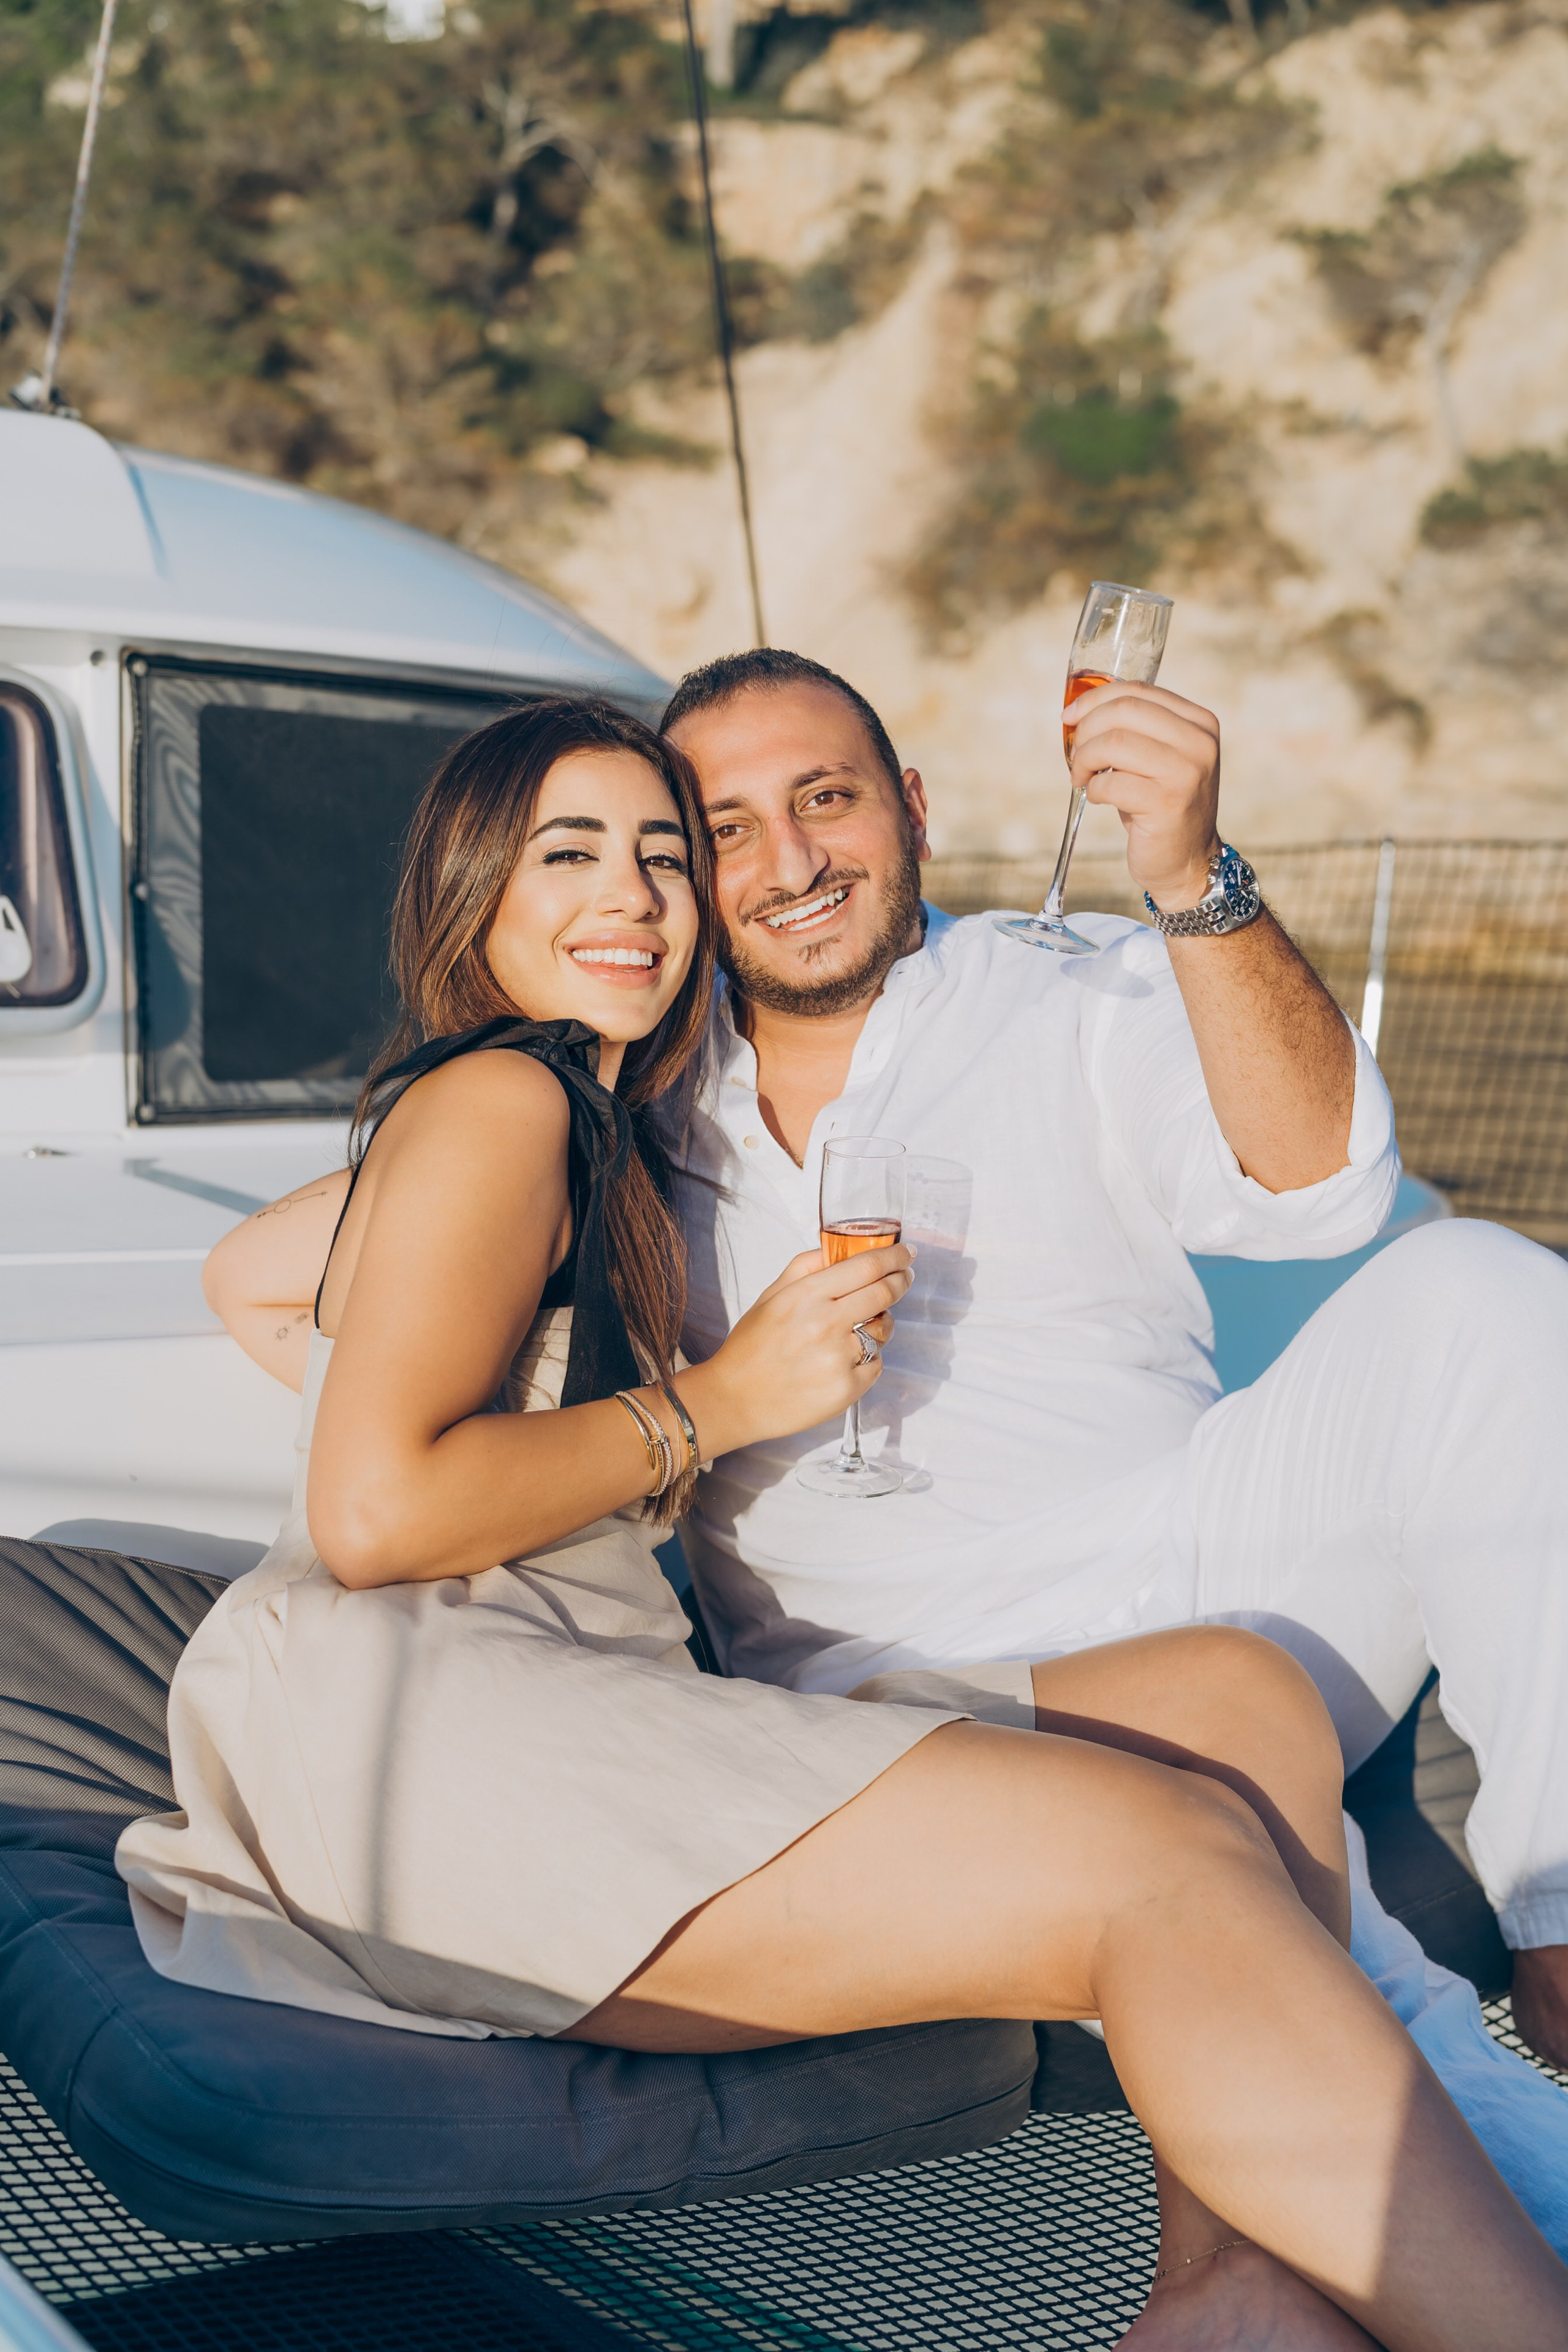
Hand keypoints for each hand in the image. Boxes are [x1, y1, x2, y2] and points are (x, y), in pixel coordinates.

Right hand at [678, 1243, 912, 1458]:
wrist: (735, 1400)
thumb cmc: (750, 1348)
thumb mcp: (770, 1296)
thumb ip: (804, 1267)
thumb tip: (836, 1250)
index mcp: (805, 1295)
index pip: (866, 1266)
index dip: (893, 1256)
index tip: (905, 1252)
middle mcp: (825, 1323)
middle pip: (884, 1293)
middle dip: (900, 1280)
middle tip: (903, 1277)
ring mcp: (838, 1358)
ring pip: (884, 1330)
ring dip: (880, 1324)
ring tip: (858, 1328)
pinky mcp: (847, 1388)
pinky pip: (876, 1364)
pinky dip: (867, 1359)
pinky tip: (843, 1361)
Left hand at [1067, 680, 1221, 910]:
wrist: (1188, 862)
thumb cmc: (1162, 805)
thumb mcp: (1158, 757)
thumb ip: (1134, 728)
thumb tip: (1077, 709)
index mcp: (1200, 723)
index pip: (1138, 692)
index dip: (1095, 699)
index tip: (1069, 716)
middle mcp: (1199, 743)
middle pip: (1124, 712)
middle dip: (1086, 730)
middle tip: (1075, 754)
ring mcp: (1187, 774)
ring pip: (1114, 744)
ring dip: (1085, 760)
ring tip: (1081, 777)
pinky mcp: (1167, 804)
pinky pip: (1110, 783)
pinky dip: (1092, 790)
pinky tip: (1097, 798)